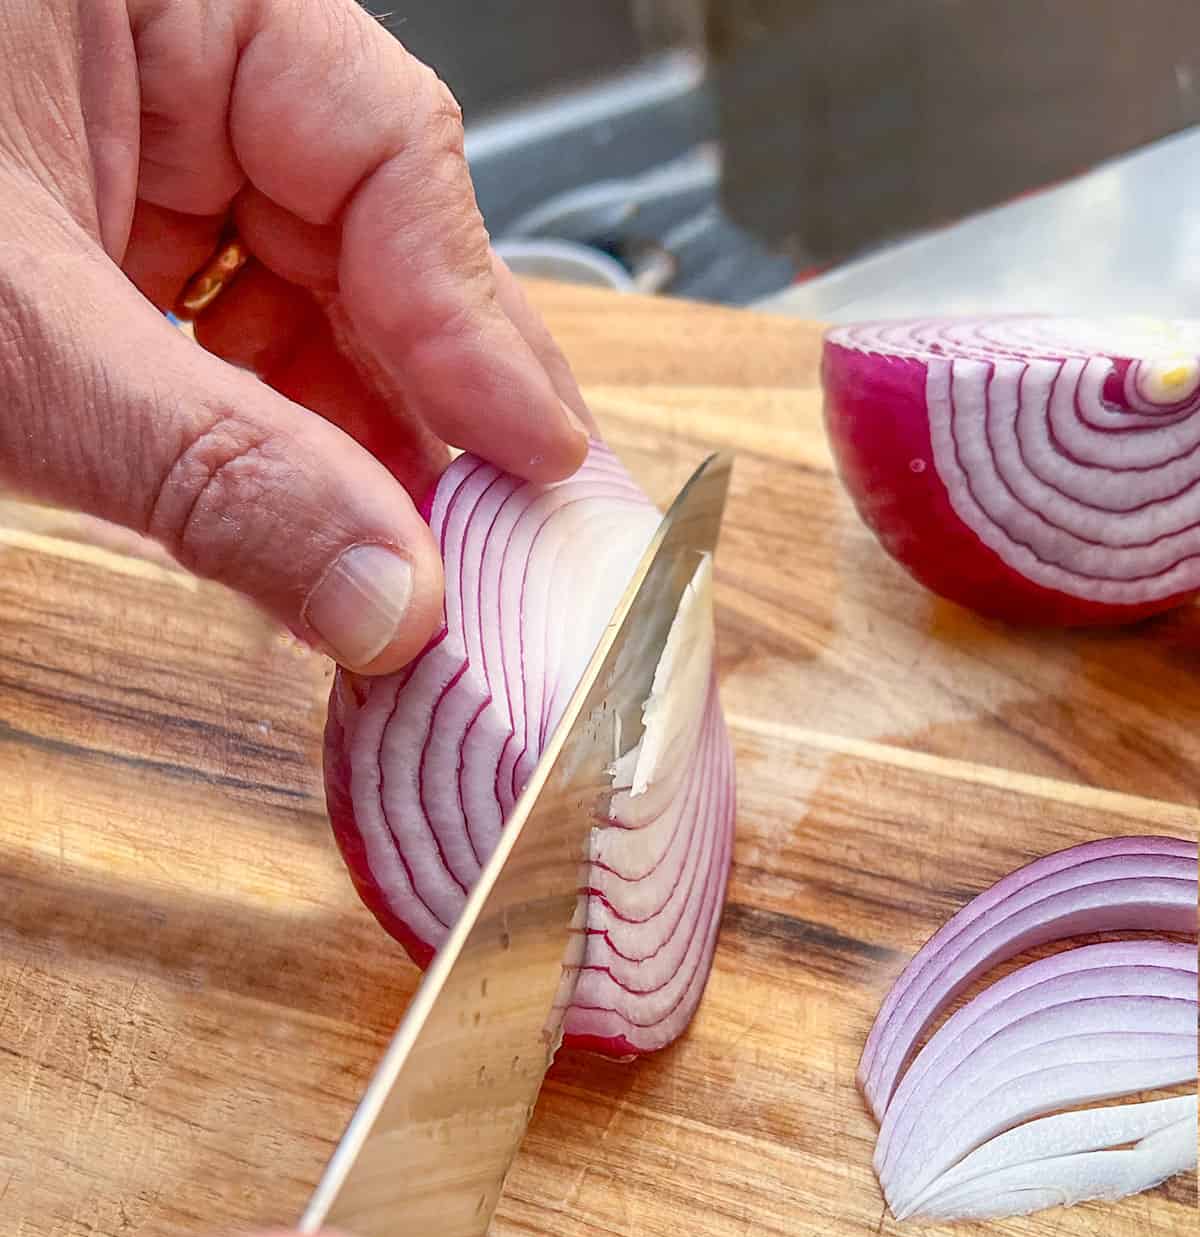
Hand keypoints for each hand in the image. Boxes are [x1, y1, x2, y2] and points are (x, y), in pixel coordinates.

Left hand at [0, 0, 591, 671]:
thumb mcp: (15, 347)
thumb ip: (220, 469)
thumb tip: (388, 591)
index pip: (384, 145)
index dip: (474, 323)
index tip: (539, 464)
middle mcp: (155, 45)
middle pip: (357, 231)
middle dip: (408, 405)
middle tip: (468, 548)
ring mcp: (116, 139)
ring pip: (291, 296)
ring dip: (336, 441)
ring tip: (373, 560)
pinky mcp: (78, 232)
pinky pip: (212, 332)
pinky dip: (252, 437)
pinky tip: (284, 519)